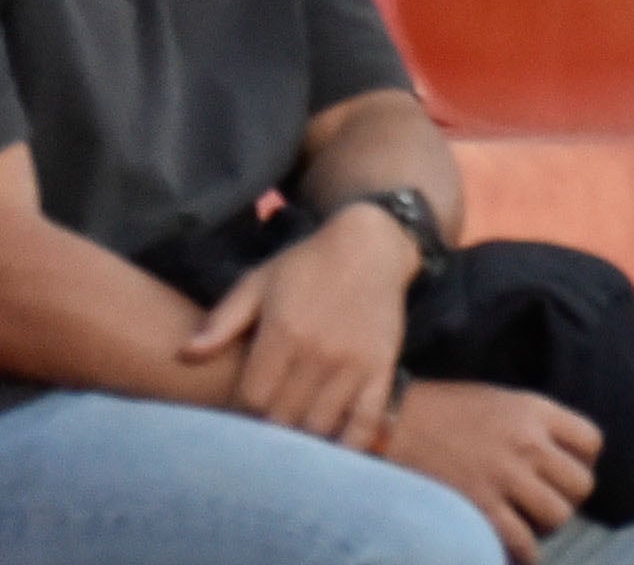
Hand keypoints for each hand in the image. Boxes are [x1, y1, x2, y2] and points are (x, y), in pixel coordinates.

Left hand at [188, 205, 419, 440]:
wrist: (372, 245)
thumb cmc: (305, 266)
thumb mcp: (257, 283)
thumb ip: (222, 322)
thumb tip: (184, 354)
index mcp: (282, 333)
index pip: (251, 400)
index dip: (237, 417)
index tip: (232, 422)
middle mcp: (318, 352)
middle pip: (283, 419)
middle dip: (266, 437)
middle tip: (255, 449)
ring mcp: (353, 363)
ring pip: (320, 426)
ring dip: (301, 445)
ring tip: (286, 456)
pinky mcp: (382, 367)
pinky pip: (365, 420)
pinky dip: (349, 445)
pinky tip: (334, 456)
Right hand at [377, 380, 598, 561]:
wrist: (393, 422)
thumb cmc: (444, 411)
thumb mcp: (501, 401)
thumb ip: (533, 425)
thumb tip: (558, 456)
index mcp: (536, 411)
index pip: (591, 443)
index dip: (583, 461)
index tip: (565, 471)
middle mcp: (528, 443)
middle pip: (581, 483)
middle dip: (569, 498)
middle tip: (548, 503)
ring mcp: (504, 476)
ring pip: (558, 515)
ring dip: (548, 526)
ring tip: (532, 526)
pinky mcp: (479, 506)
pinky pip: (522, 541)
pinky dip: (525, 553)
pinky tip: (519, 554)